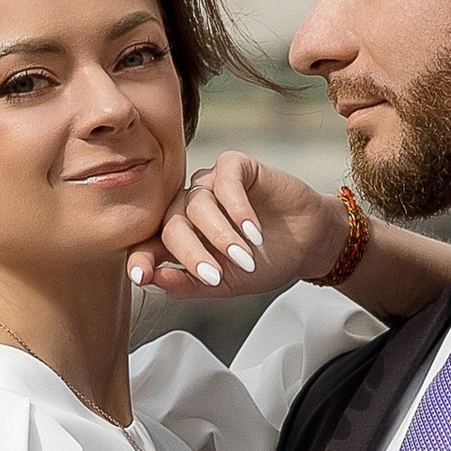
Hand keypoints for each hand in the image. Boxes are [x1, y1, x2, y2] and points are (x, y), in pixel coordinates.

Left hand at [130, 153, 347, 302]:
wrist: (309, 244)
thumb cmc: (266, 261)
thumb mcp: (225, 284)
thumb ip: (186, 284)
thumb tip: (149, 284)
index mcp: (180, 236)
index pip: (149, 245)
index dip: (141, 260)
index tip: (141, 277)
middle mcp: (189, 207)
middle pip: (171, 225)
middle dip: (191, 253)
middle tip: (215, 276)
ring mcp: (210, 184)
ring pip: (197, 204)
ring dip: (221, 235)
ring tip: (245, 256)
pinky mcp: (235, 166)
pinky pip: (225, 181)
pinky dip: (237, 208)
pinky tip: (253, 230)